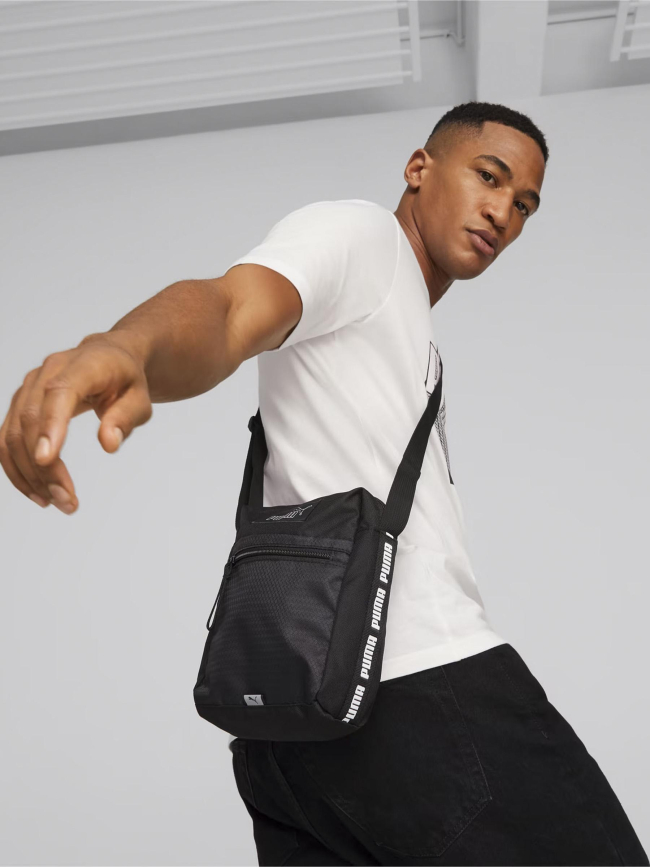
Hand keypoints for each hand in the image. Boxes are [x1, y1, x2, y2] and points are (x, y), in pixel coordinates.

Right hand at [0, 333, 152, 513]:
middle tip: (67, 500)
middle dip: (44, 466)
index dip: (50, 425)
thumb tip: (109, 444)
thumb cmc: (126, 380)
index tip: (46, 460)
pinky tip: (38, 493)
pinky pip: (6, 439)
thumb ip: (126, 417)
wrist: (108, 358)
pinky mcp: (19, 404)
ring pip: (12, 433)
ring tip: (58, 502)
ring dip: (29, 474)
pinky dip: (17, 469)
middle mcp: (47, 372)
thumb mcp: (140, 398)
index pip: (60, 392)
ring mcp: (28, 387)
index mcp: (82, 365)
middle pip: (31, 419)